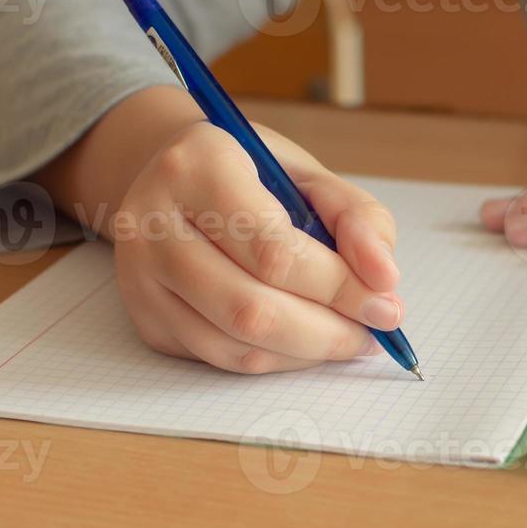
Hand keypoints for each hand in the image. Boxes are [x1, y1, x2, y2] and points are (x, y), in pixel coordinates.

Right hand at [112, 121, 402, 372]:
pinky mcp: (145, 318)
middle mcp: (151, 223)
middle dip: (327, 332)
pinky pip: (220, 358)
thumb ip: (355, 217)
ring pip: (235, 344)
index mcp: (196, 168)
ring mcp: (140, 277)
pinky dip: (276, 359)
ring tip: (346, 337)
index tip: (386, 303)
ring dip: (305, 354)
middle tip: (373, 333)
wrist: (171, 176)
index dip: (338, 286)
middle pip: (251, 308)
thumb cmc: (247, 173)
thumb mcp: (304, 173)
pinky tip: (304, 341)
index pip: (273, 249)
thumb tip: (383, 278)